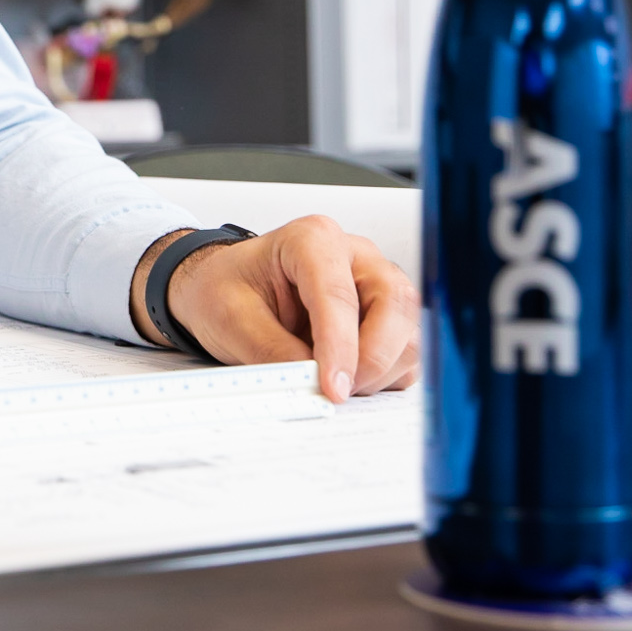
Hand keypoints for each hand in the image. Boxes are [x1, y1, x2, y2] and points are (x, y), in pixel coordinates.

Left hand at [131, 217, 418, 402]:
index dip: (339, 346)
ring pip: (407, 331)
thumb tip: (310, 382)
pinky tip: (347, 379)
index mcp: (312, 239)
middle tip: (337, 391)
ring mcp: (375, 285)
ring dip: (378, 371)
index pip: (338, 294)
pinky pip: (405, 353)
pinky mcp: (385, 318)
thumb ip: (270, 349)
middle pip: (393, 304)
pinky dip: (385, 377)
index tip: (332, 386)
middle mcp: (354, 256)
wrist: (223, 289)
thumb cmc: (226, 288)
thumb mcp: (229, 317)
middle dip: (371, 358)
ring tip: (332, 384)